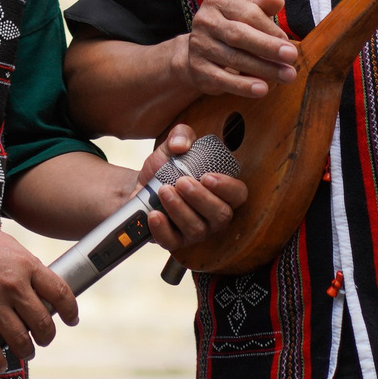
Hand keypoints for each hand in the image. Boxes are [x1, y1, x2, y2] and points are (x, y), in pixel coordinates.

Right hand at [0, 211, 77, 368]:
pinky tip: (1, 363)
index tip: (71, 319)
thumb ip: (26, 264)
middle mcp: (13, 286)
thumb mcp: (5, 244)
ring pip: (22, 340)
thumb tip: (41, 283)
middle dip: (47, 336)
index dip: (70, 311)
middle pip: (43, 323)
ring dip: (27, 351)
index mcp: (25, 265)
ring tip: (26, 352)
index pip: (61, 293)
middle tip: (44, 338)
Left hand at [138, 124, 249, 247]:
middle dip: (201, 198)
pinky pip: (173, 242)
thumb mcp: (170, 148)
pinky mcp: (175, 241)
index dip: (228, 188)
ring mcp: (196, 231)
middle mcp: (213, 215)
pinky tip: (154, 214)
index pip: (238, 195)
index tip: (208, 177)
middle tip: (181, 181)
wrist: (139, 187)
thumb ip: (180, 136)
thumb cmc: (164, 170)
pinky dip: (163, 229)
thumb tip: (181, 144)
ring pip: (197, 229)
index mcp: (221, 192)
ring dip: (180, 209)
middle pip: (221, 215)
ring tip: (163, 191)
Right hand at [180, 0, 296, 98]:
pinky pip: (223, 79)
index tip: (289, 42)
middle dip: (268, 47)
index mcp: (217, 2)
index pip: (248, 13)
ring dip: (263, 68)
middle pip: (239, 35)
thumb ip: (262, 6)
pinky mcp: (197, 69)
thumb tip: (278, 0)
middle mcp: (204, 21)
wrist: (199, 52)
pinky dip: (243, 86)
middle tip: (292, 56)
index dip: (271, 29)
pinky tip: (262, 89)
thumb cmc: (232, 28)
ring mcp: (198, 45)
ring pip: (234, 59)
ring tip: (286, 75)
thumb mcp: (246, 13)